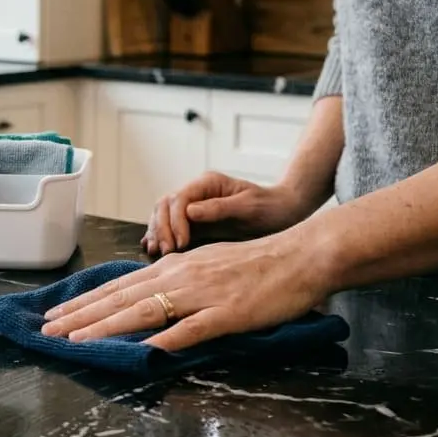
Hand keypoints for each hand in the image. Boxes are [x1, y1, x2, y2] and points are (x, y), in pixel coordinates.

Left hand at [42, 229, 332, 351]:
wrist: (302, 255)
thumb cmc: (258, 264)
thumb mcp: (207, 267)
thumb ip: (177, 283)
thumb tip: (149, 298)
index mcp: (175, 268)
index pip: (119, 287)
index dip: (85, 303)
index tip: (55, 315)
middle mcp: (180, 277)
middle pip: (120, 298)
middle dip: (80, 316)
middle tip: (47, 331)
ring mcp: (202, 296)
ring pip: (144, 312)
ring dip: (106, 328)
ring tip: (77, 341)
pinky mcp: (227, 314)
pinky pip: (192, 328)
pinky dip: (167, 340)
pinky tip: (145, 352)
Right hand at [141, 172, 314, 256]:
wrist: (283, 213)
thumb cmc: (271, 207)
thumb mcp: (249, 207)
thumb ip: (219, 208)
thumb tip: (189, 212)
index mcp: (208, 183)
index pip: (179, 199)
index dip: (174, 221)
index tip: (180, 243)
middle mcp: (197, 193)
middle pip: (165, 206)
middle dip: (162, 229)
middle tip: (166, 252)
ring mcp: (194, 207)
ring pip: (163, 216)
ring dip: (158, 233)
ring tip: (156, 253)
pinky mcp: (195, 223)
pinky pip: (171, 227)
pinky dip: (161, 237)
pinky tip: (154, 248)